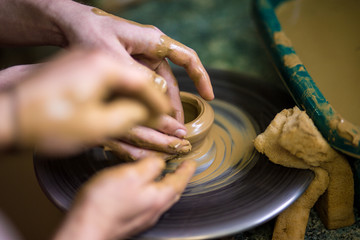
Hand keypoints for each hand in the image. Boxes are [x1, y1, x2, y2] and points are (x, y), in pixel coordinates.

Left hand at [0, 0, 213, 157]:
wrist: (66, 23)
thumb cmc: (87, 32)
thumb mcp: (111, 57)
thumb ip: (136, 77)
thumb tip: (160, 96)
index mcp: (152, 41)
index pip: (187, 58)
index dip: (201, 78)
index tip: (210, 98)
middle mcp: (150, 49)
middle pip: (171, 79)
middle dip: (175, 103)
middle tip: (178, 128)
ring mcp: (139, 58)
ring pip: (156, 86)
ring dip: (159, 106)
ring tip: (163, 128)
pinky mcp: (128, 66)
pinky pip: (142, 86)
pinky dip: (145, 102)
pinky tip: (144, 118)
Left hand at [0, 49, 169, 153]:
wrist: (8, 110)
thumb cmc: (46, 119)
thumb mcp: (94, 125)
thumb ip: (131, 116)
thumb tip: (154, 113)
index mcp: (108, 64)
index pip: (150, 82)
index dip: (165, 106)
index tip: (174, 124)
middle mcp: (104, 57)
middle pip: (148, 76)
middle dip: (165, 100)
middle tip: (177, 123)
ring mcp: (94, 62)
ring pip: (135, 78)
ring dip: (149, 99)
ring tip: (163, 120)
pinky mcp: (86, 70)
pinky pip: (120, 81)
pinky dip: (132, 97)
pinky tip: (139, 111)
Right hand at [53, 157, 195, 239]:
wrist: (84, 229)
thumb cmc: (105, 203)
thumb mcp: (131, 174)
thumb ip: (150, 165)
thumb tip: (160, 162)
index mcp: (158, 197)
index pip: (179, 180)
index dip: (186, 169)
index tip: (192, 162)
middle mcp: (154, 210)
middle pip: (173, 191)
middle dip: (179, 178)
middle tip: (182, 169)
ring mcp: (142, 217)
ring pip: (161, 198)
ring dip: (166, 185)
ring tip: (165, 175)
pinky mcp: (130, 220)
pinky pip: (148, 203)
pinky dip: (152, 192)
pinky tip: (143, 189)